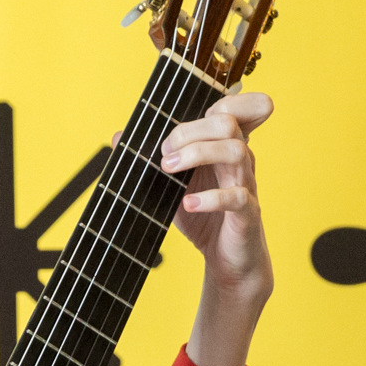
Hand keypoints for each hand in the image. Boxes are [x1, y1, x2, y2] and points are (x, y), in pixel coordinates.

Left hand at [159, 92, 273, 365]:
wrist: (228, 262)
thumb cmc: (204, 219)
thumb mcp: (171, 187)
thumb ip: (149, 160)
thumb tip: (118, 136)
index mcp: (224, 147)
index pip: (233, 107)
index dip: (212, 103)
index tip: (174, 127)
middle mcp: (239, 160)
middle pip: (227, 123)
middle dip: (189, 131)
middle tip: (164, 154)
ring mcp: (246, 185)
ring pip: (236, 151)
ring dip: (196, 154)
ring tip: (168, 170)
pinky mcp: (247, 214)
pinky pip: (237, 197)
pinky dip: (209, 199)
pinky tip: (188, 204)